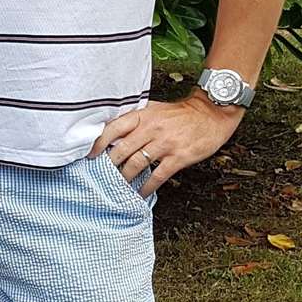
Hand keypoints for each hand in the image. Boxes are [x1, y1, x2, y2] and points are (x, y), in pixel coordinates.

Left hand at [89, 94, 244, 196]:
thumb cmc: (181, 113)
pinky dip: (146, 187)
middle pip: (122, 149)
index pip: (113, 128)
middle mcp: (151, 129)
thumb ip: (136, 119)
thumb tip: (113, 130)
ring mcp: (165, 144)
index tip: (90, 154)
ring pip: (136, 164)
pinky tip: (140, 193)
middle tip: (101, 174)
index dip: (99, 142)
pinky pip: (157, 176)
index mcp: (143, 115)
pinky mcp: (178, 157)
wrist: (211, 114)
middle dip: (109, 164)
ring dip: (125, 177)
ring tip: (119, 185)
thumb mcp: (155, 109)